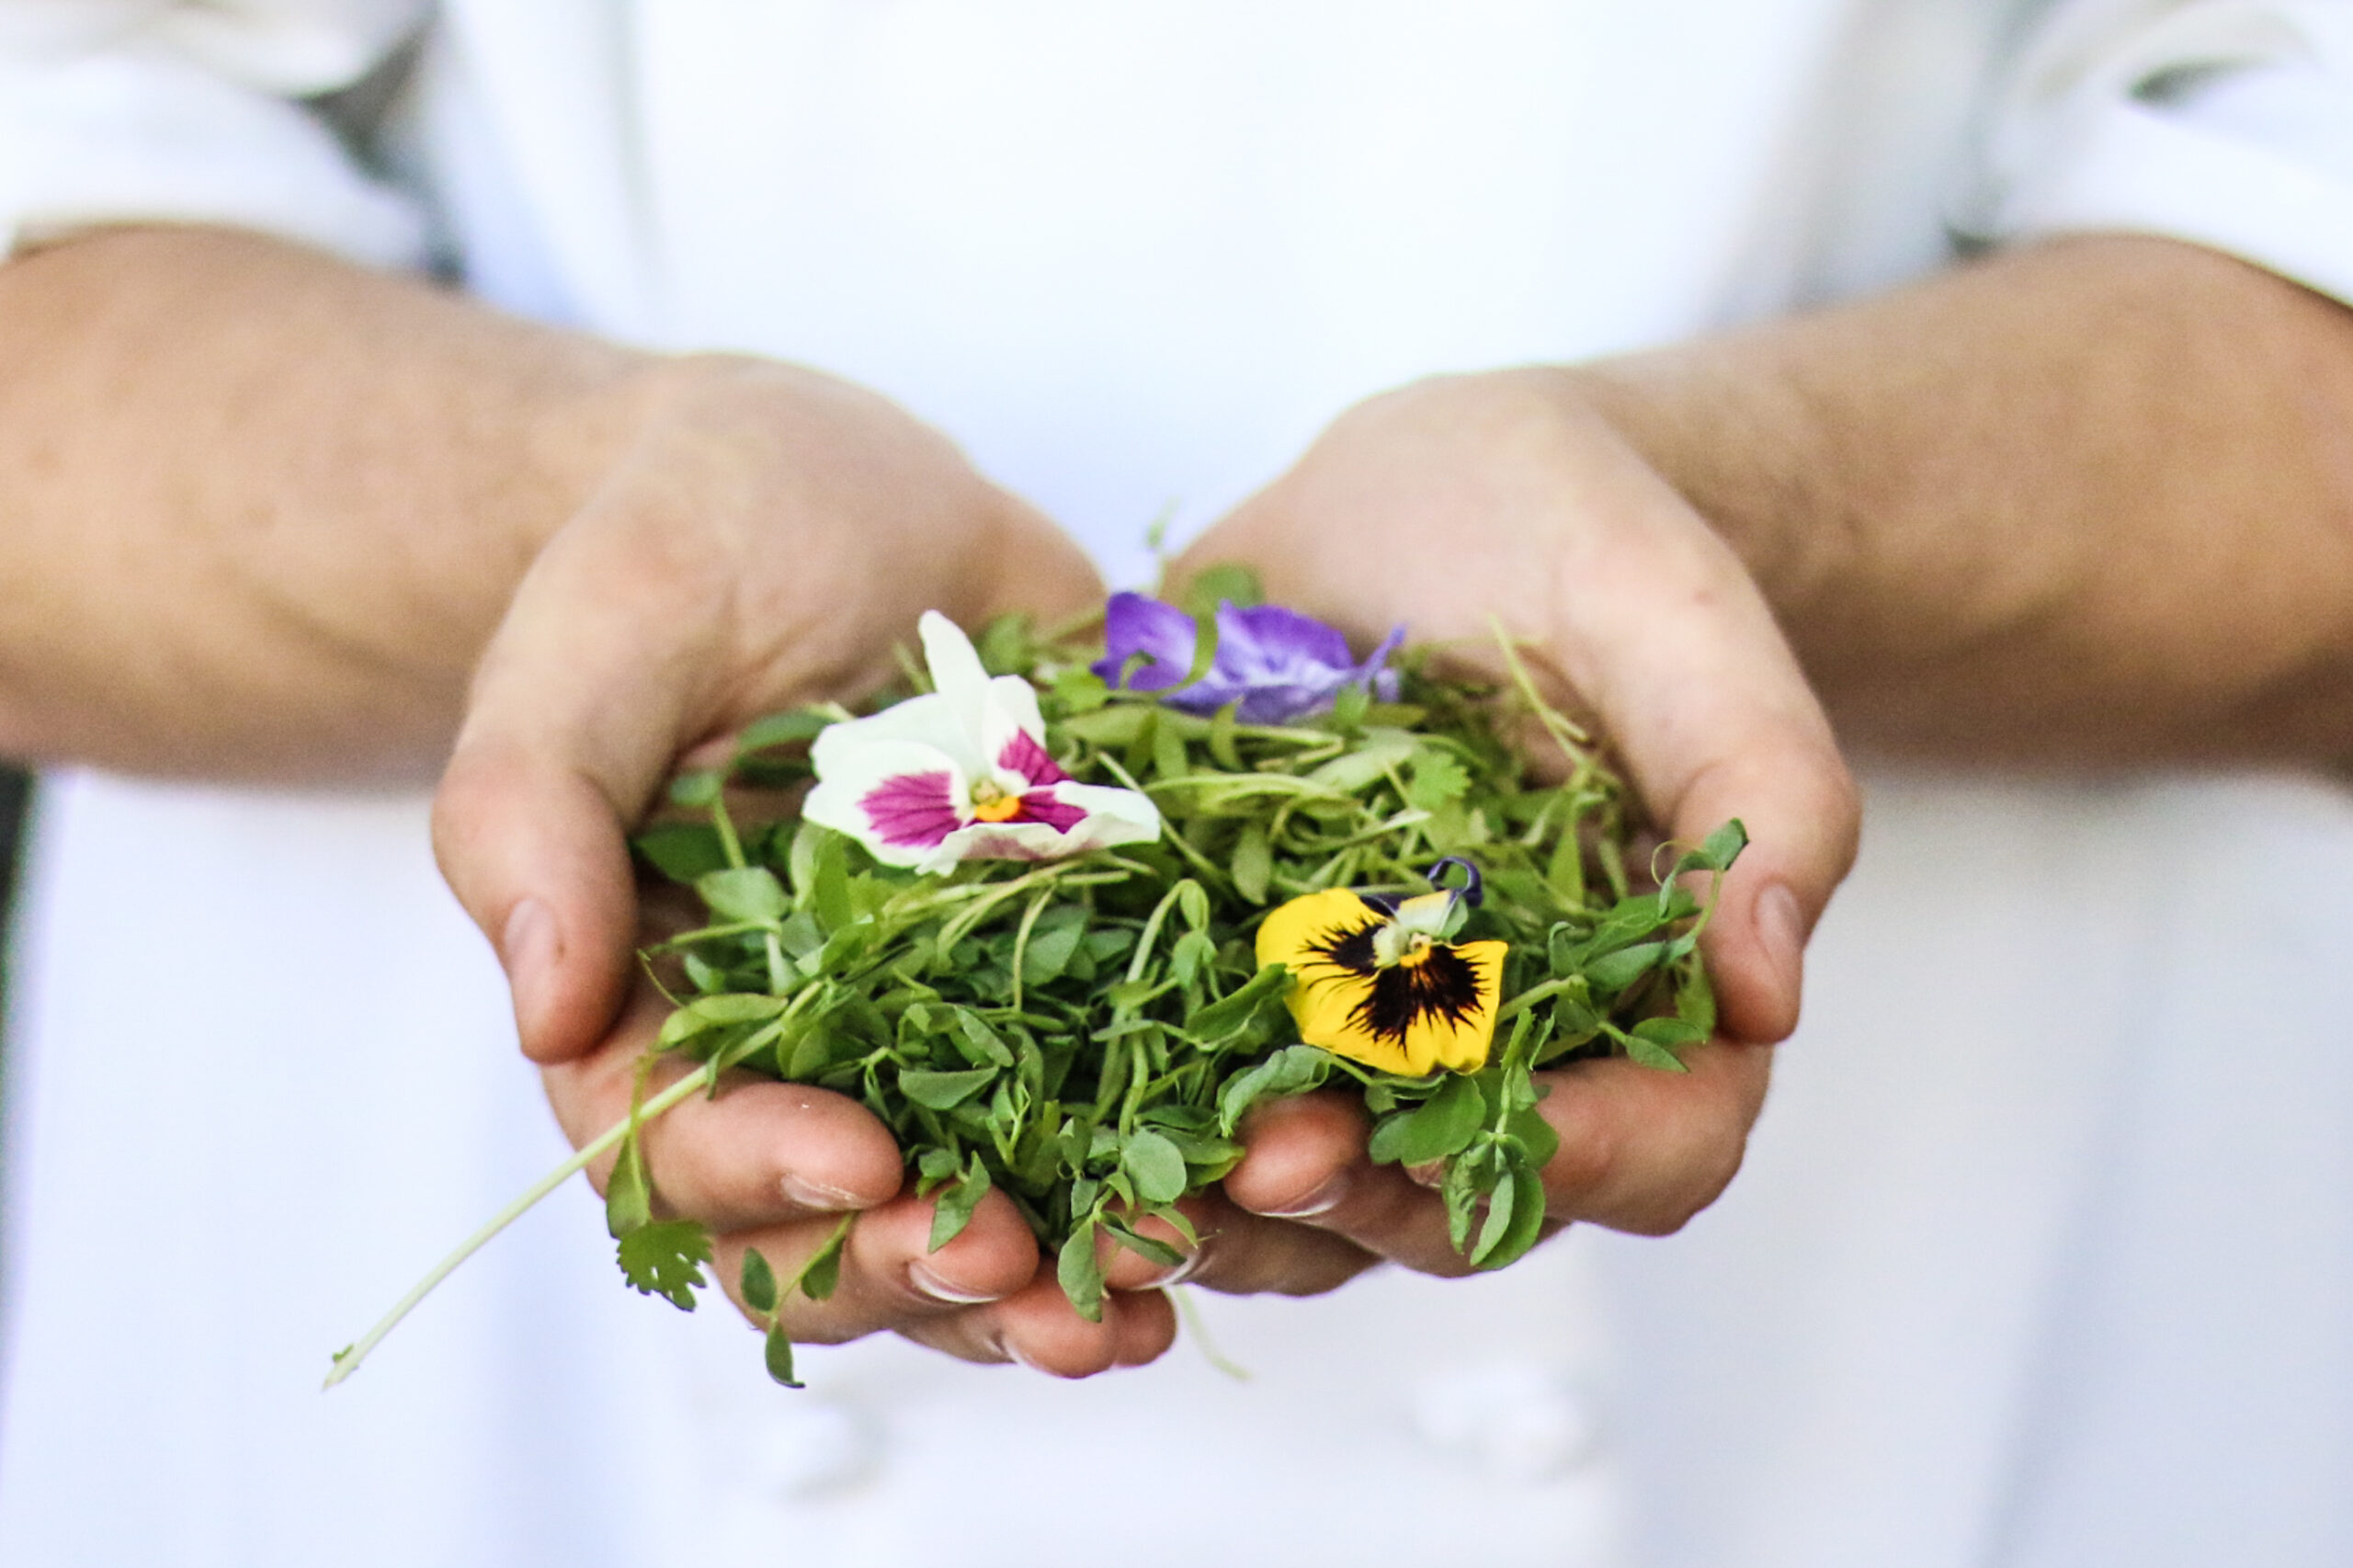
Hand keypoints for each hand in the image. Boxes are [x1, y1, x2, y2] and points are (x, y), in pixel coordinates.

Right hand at [435, 354, 1168, 1370]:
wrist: (839, 486)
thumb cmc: (684, 543)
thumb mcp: (597, 641)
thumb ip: (535, 813)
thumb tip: (546, 1010)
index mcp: (653, 1003)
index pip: (676, 1150)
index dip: (763, 1183)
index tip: (863, 1159)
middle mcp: (798, 1049)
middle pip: (834, 1231)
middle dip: (927, 1271)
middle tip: (1024, 1261)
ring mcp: (942, 1026)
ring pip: (985, 1207)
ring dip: (1064, 1275)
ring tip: (1157, 1279)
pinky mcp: (1068, 972)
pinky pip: (1118, 1104)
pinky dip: (1176, 1164)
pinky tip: (1253, 1187)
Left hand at [1105, 369, 1856, 1294]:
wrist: (1435, 502)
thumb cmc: (1586, 547)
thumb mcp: (1680, 623)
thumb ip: (1758, 782)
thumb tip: (1769, 988)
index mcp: (1641, 996)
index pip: (1659, 1141)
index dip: (1594, 1161)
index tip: (1500, 1135)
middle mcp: (1492, 1051)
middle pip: (1454, 1203)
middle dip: (1362, 1203)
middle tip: (1265, 1163)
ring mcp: (1342, 1038)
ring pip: (1301, 1195)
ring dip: (1219, 1210)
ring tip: (1133, 1180)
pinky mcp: (1213, 990)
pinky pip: (1163, 1103)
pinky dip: (1103, 1131)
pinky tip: (1031, 1113)